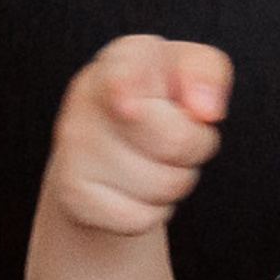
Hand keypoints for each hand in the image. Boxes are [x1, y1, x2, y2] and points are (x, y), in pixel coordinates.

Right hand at [43, 35, 232, 237]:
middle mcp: (87, 97)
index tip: (129, 105)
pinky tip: (134, 189)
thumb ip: (207, 72)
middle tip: (177, 138)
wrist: (108, 152)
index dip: (128, 88)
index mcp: (121, 59)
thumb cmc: (160, 105)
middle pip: (175, 140)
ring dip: (175, 181)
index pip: (125, 71)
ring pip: (164, 185)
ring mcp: (74, 146)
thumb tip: (206, 110)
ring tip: (153, 161)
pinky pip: (140, 219)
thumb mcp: (189, 73)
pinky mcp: (71, 192)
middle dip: (195, 147)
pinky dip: (151, 213)